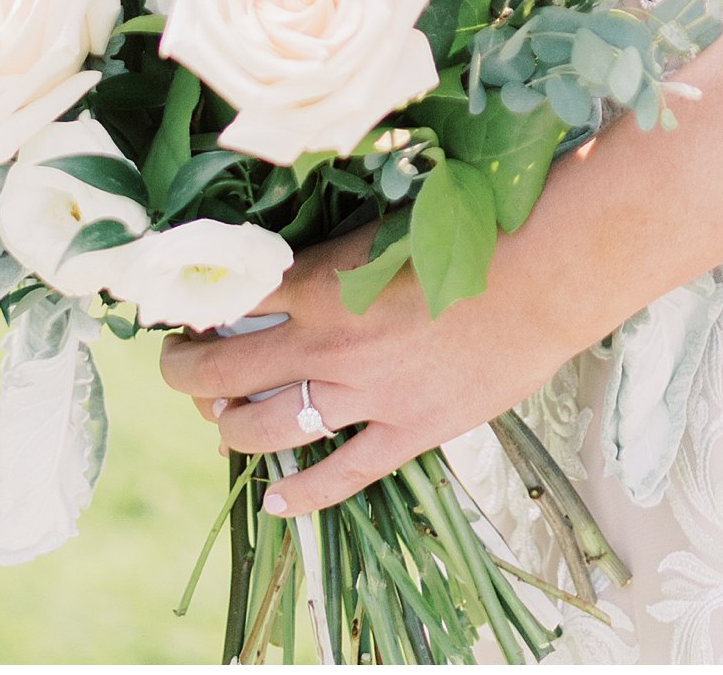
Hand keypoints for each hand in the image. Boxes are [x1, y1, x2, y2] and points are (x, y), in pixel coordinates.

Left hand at [159, 214, 579, 516]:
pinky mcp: (407, 432)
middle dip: (187, 374)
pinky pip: (340, 476)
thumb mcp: (386, 223)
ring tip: (217, 423)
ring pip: (269, 428)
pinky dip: (300, 493)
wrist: (543, 272)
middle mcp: (328, 343)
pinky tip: (274, 498)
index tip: (187, 309)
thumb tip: (290, 262)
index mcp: (319, 282)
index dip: (196, 309)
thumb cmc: (472, 227)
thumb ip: (333, 249)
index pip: (229, 303)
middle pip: (227, 373)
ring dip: (229, 429)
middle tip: (179, 368)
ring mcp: (366, 395)